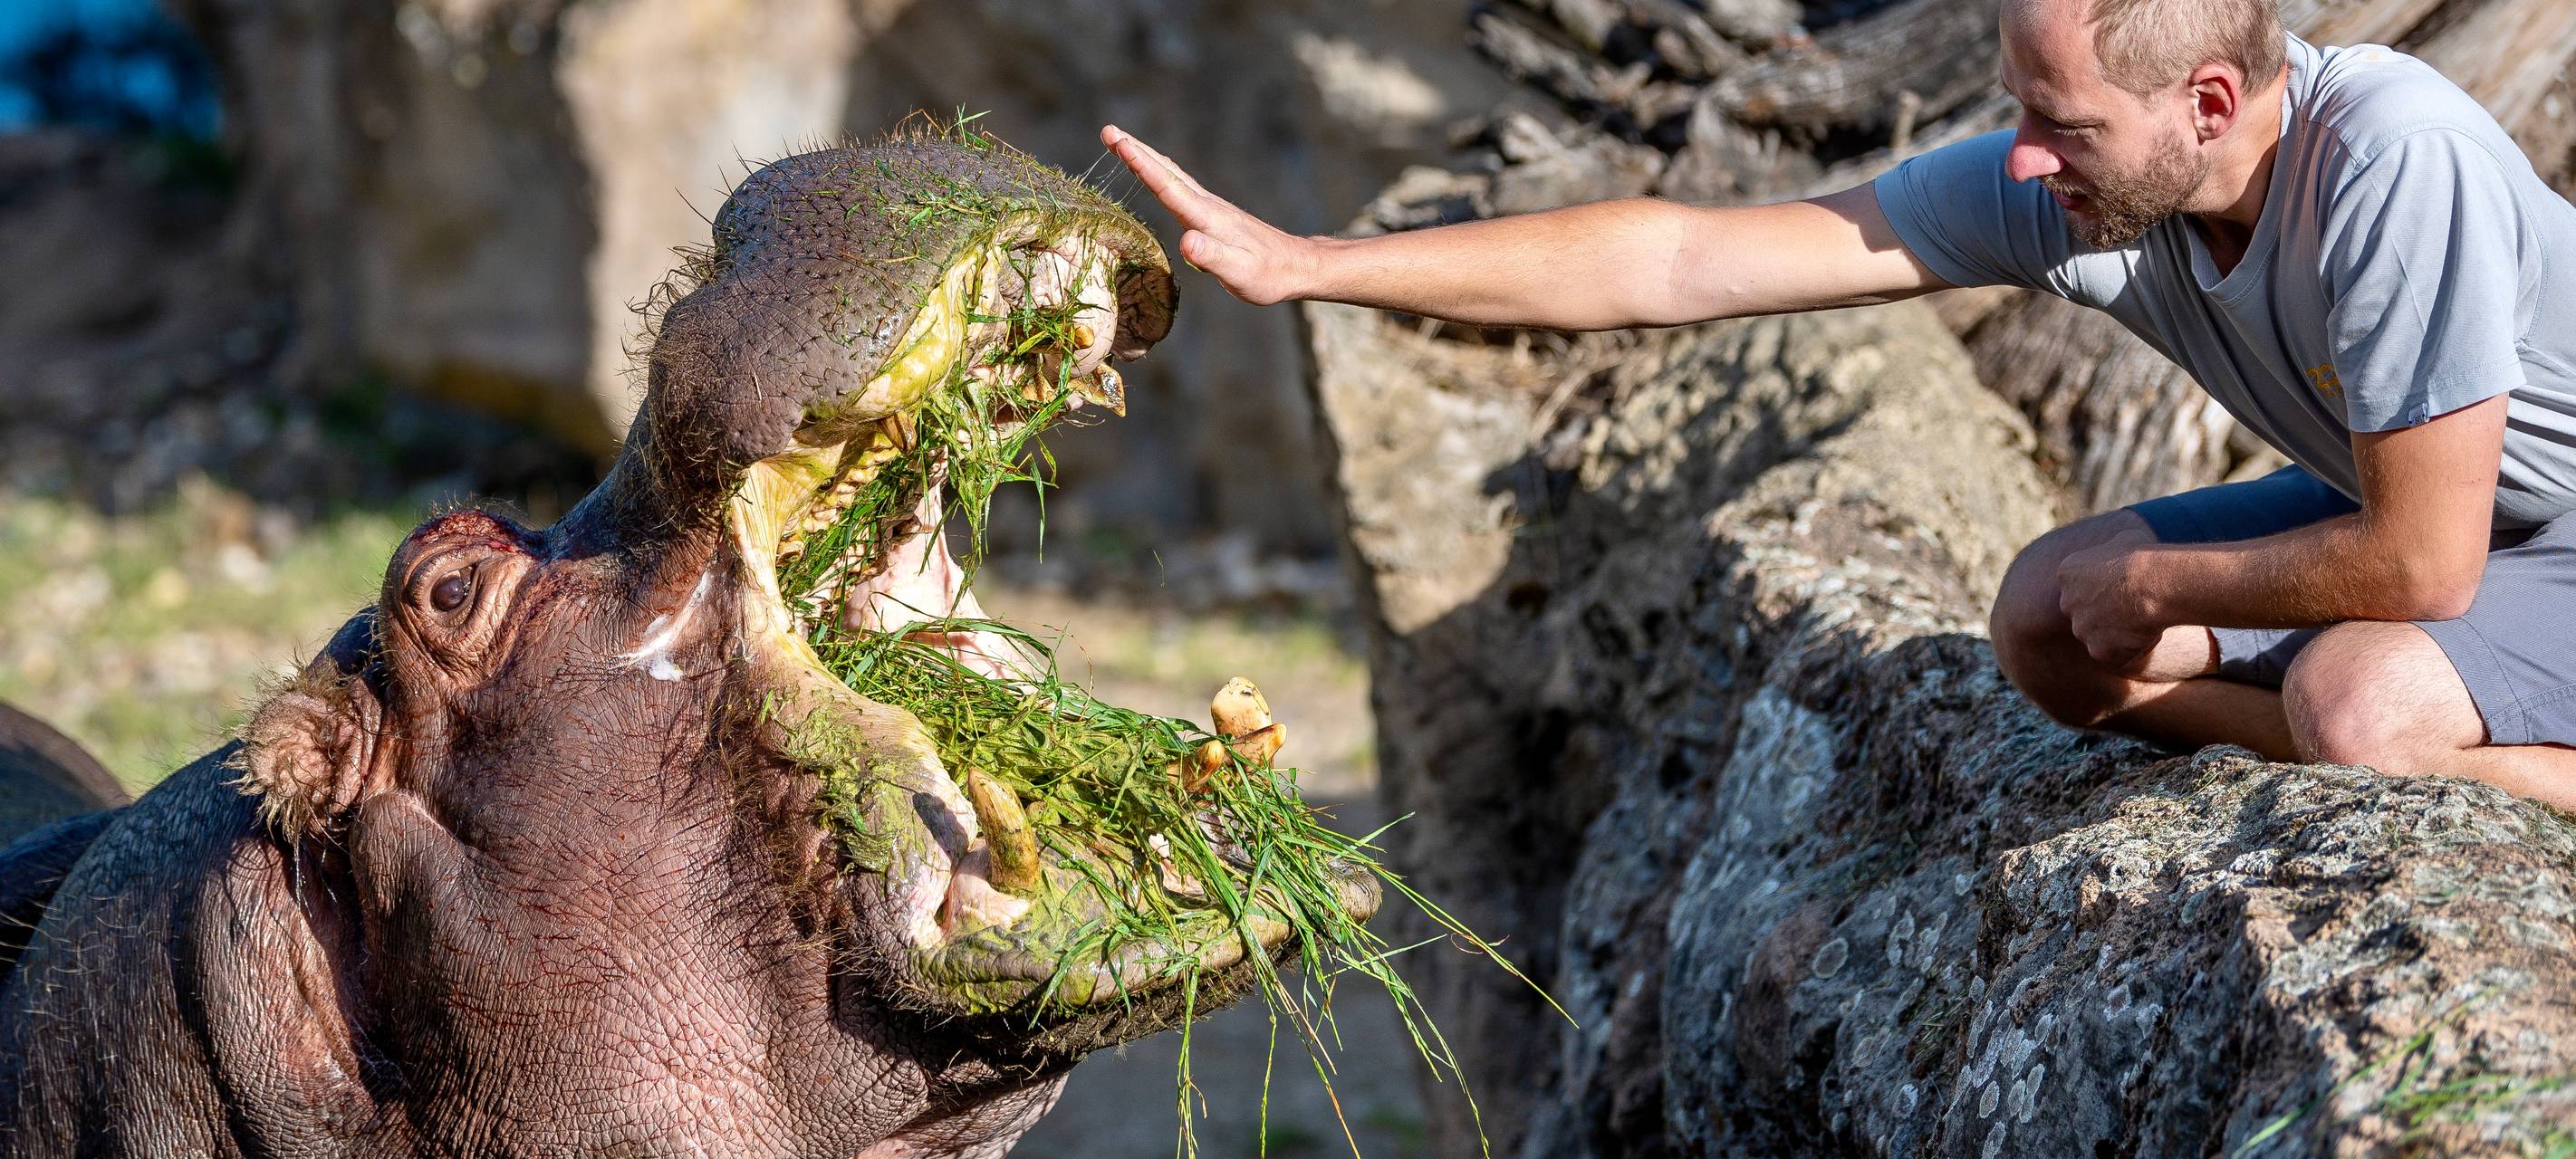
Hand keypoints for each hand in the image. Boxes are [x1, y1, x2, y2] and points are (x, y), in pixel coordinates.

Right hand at [1100, 125, 1317, 305]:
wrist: (1295, 265)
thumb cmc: (1267, 274)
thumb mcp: (1239, 272)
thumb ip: (1212, 256)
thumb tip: (1186, 241)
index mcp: (1207, 217)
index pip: (1168, 186)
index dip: (1141, 164)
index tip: (1118, 142)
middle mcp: (1206, 205)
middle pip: (1166, 171)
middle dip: (1135, 151)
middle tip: (1107, 131)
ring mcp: (1210, 207)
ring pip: (1172, 175)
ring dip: (1145, 157)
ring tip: (1121, 143)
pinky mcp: (1213, 214)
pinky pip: (1179, 186)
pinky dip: (1160, 173)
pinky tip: (1156, 174)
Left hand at [2057, 543, 2169, 674]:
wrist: (2155, 583)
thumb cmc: (2145, 557)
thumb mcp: (2124, 538)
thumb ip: (2112, 549)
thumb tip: (2119, 547)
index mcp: (2067, 572)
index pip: (2080, 586)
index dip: (2105, 589)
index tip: (2123, 587)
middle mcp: (2067, 602)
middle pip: (2084, 613)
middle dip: (2105, 613)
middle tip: (2133, 608)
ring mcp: (2081, 629)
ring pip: (2097, 636)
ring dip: (2117, 633)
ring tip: (2143, 622)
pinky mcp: (2098, 651)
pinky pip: (2113, 655)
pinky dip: (2129, 651)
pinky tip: (2145, 637)